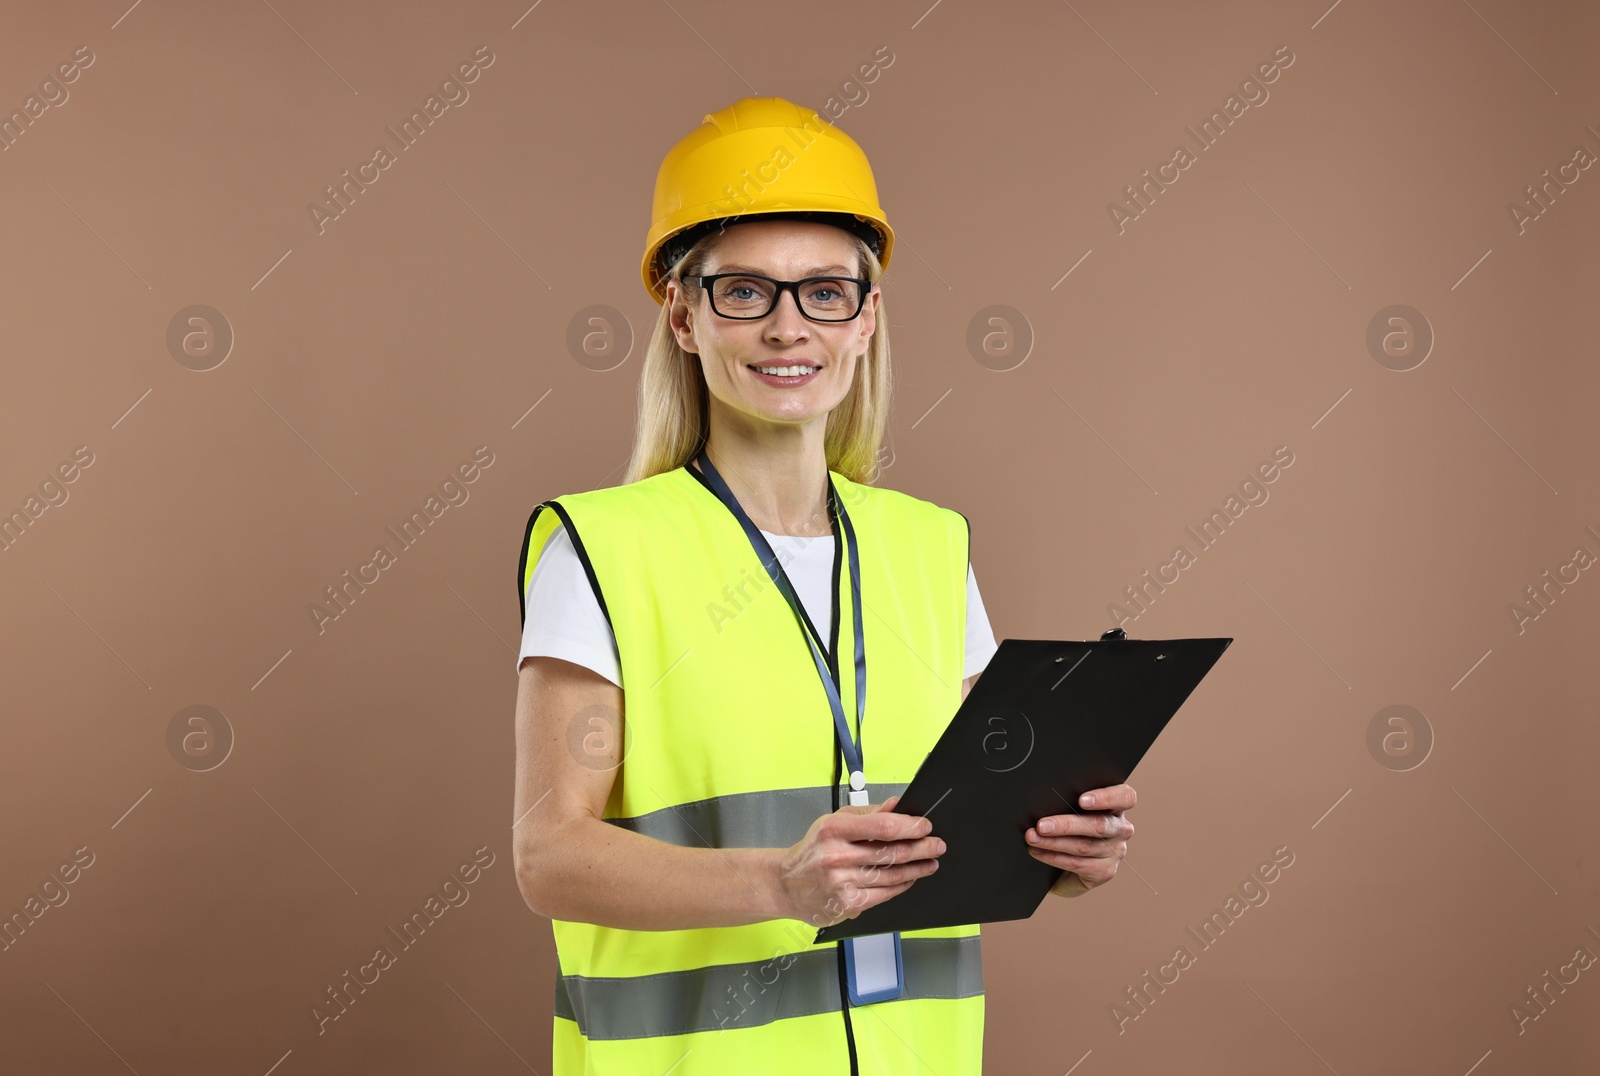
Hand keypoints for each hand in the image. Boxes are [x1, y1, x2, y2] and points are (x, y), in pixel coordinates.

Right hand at [776, 795, 943, 925]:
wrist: (787, 884)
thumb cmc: (813, 850)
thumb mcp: (833, 822)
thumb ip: (867, 814)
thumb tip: (897, 806)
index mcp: (834, 830)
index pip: (882, 827)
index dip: (909, 827)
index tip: (925, 826)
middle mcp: (837, 857)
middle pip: (891, 852)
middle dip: (921, 848)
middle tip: (937, 845)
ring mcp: (842, 883)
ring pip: (891, 875)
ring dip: (917, 869)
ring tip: (930, 862)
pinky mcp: (847, 904)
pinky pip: (884, 894)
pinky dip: (901, 885)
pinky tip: (910, 878)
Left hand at [1025, 783, 1135, 898]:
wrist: (1063, 865)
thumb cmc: (1066, 827)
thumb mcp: (1069, 810)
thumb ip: (1067, 802)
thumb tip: (1042, 798)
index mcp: (1116, 807)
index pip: (1125, 797)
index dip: (1106, 798)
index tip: (1082, 800)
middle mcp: (1121, 829)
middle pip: (1099, 825)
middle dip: (1066, 825)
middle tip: (1041, 825)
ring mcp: (1115, 852)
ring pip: (1084, 846)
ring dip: (1053, 842)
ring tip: (1032, 838)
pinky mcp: (1105, 871)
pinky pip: (1077, 864)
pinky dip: (1053, 857)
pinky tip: (1037, 852)